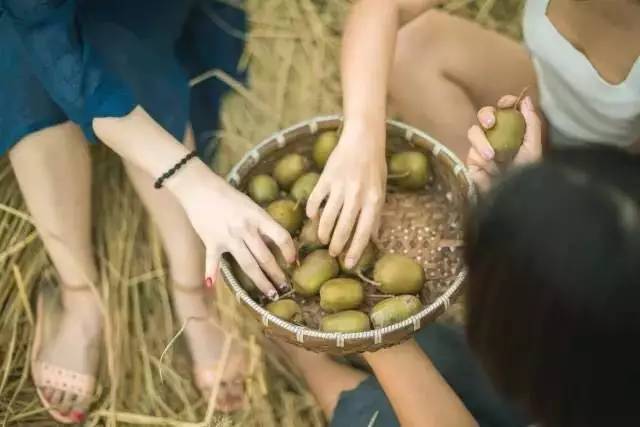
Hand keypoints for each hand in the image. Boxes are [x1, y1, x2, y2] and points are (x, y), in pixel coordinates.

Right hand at [170, 161, 295, 298]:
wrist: (200, 188)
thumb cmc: (228, 196)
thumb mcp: (251, 206)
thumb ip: (262, 224)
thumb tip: (276, 243)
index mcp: (258, 217)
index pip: (281, 236)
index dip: (290, 251)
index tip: (293, 262)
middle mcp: (245, 229)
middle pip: (265, 256)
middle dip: (277, 274)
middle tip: (285, 287)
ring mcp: (228, 237)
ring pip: (248, 264)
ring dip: (260, 281)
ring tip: (270, 293)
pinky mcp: (211, 242)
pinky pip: (213, 261)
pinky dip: (211, 273)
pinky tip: (211, 286)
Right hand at [306, 121, 385, 267]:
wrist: (363, 139)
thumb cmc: (374, 166)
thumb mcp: (381, 191)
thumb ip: (376, 215)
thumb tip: (374, 239)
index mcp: (373, 200)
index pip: (363, 232)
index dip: (355, 250)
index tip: (348, 264)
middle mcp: (357, 195)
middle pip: (343, 227)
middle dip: (337, 244)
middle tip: (332, 254)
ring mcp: (340, 186)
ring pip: (327, 216)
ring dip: (324, 231)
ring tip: (322, 239)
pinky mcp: (326, 177)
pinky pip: (316, 199)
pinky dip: (312, 210)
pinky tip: (312, 217)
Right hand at [466, 95, 541, 191]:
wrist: (511, 194)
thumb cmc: (526, 173)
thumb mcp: (533, 147)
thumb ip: (531, 123)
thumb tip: (525, 99)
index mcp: (512, 130)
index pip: (505, 109)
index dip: (505, 102)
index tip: (507, 103)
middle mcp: (496, 136)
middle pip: (485, 115)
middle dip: (486, 114)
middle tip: (491, 122)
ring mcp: (481, 147)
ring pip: (474, 131)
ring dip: (481, 140)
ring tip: (492, 156)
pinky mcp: (471, 159)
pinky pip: (471, 150)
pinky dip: (480, 154)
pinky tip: (489, 164)